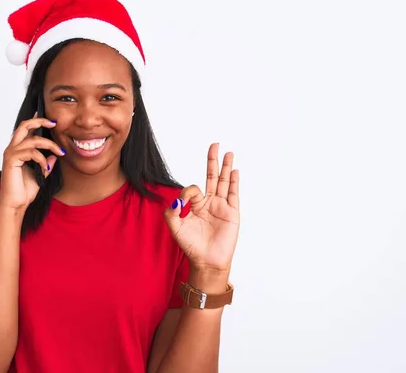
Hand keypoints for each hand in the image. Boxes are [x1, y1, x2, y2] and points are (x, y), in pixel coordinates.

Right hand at [0, 114, 64, 210]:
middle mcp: (13, 149)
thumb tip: (55, 155)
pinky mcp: (11, 160)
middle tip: (54, 123)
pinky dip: (42, 158)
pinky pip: (31, 152)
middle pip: (24, 125)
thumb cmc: (24, 191)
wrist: (15, 204)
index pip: (27, 130)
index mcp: (18, 150)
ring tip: (60, 152)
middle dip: (40, 121)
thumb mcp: (40, 174)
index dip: (38, 121)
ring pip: (32, 139)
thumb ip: (46, 164)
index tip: (52, 121)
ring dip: (49, 144)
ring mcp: (10, 153)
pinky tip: (46, 167)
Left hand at [164, 143, 239, 274]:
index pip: (193, 189)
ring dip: (226, 167)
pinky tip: (234, 171)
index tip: (182, 203)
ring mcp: (222, 207)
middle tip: (214, 145)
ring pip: (224, 182)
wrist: (207, 261)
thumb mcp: (175, 228)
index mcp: (195, 205)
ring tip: (229, 153)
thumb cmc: (191, 246)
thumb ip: (171, 212)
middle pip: (211, 177)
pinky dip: (233, 182)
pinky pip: (233, 194)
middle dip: (212, 161)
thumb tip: (177, 199)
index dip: (187, 192)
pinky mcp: (232, 213)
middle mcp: (209, 203)